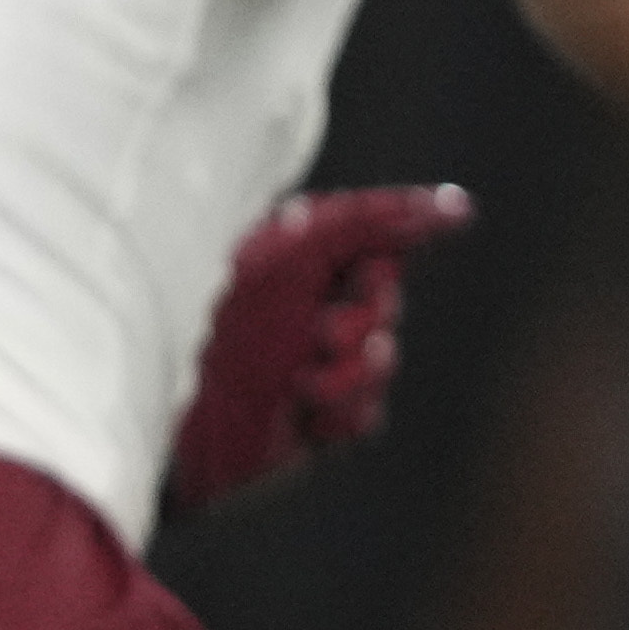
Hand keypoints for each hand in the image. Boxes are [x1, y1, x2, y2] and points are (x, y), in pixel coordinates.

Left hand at [160, 182, 473, 516]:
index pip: (375, 238)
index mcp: (293, 256)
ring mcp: (306, 364)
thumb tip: (462, 206)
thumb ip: (378, 219)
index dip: (384, 257)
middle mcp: (301, 306)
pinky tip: (306, 417)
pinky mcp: (308, 423)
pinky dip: (343, 414)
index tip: (381, 263)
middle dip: (365, 319)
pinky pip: (366, 415)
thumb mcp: (300, 249)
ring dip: (353, 374)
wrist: (166, 418)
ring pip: (381, 361)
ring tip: (307, 383)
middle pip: (386, 299)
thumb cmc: (217, 315)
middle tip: (324, 333)